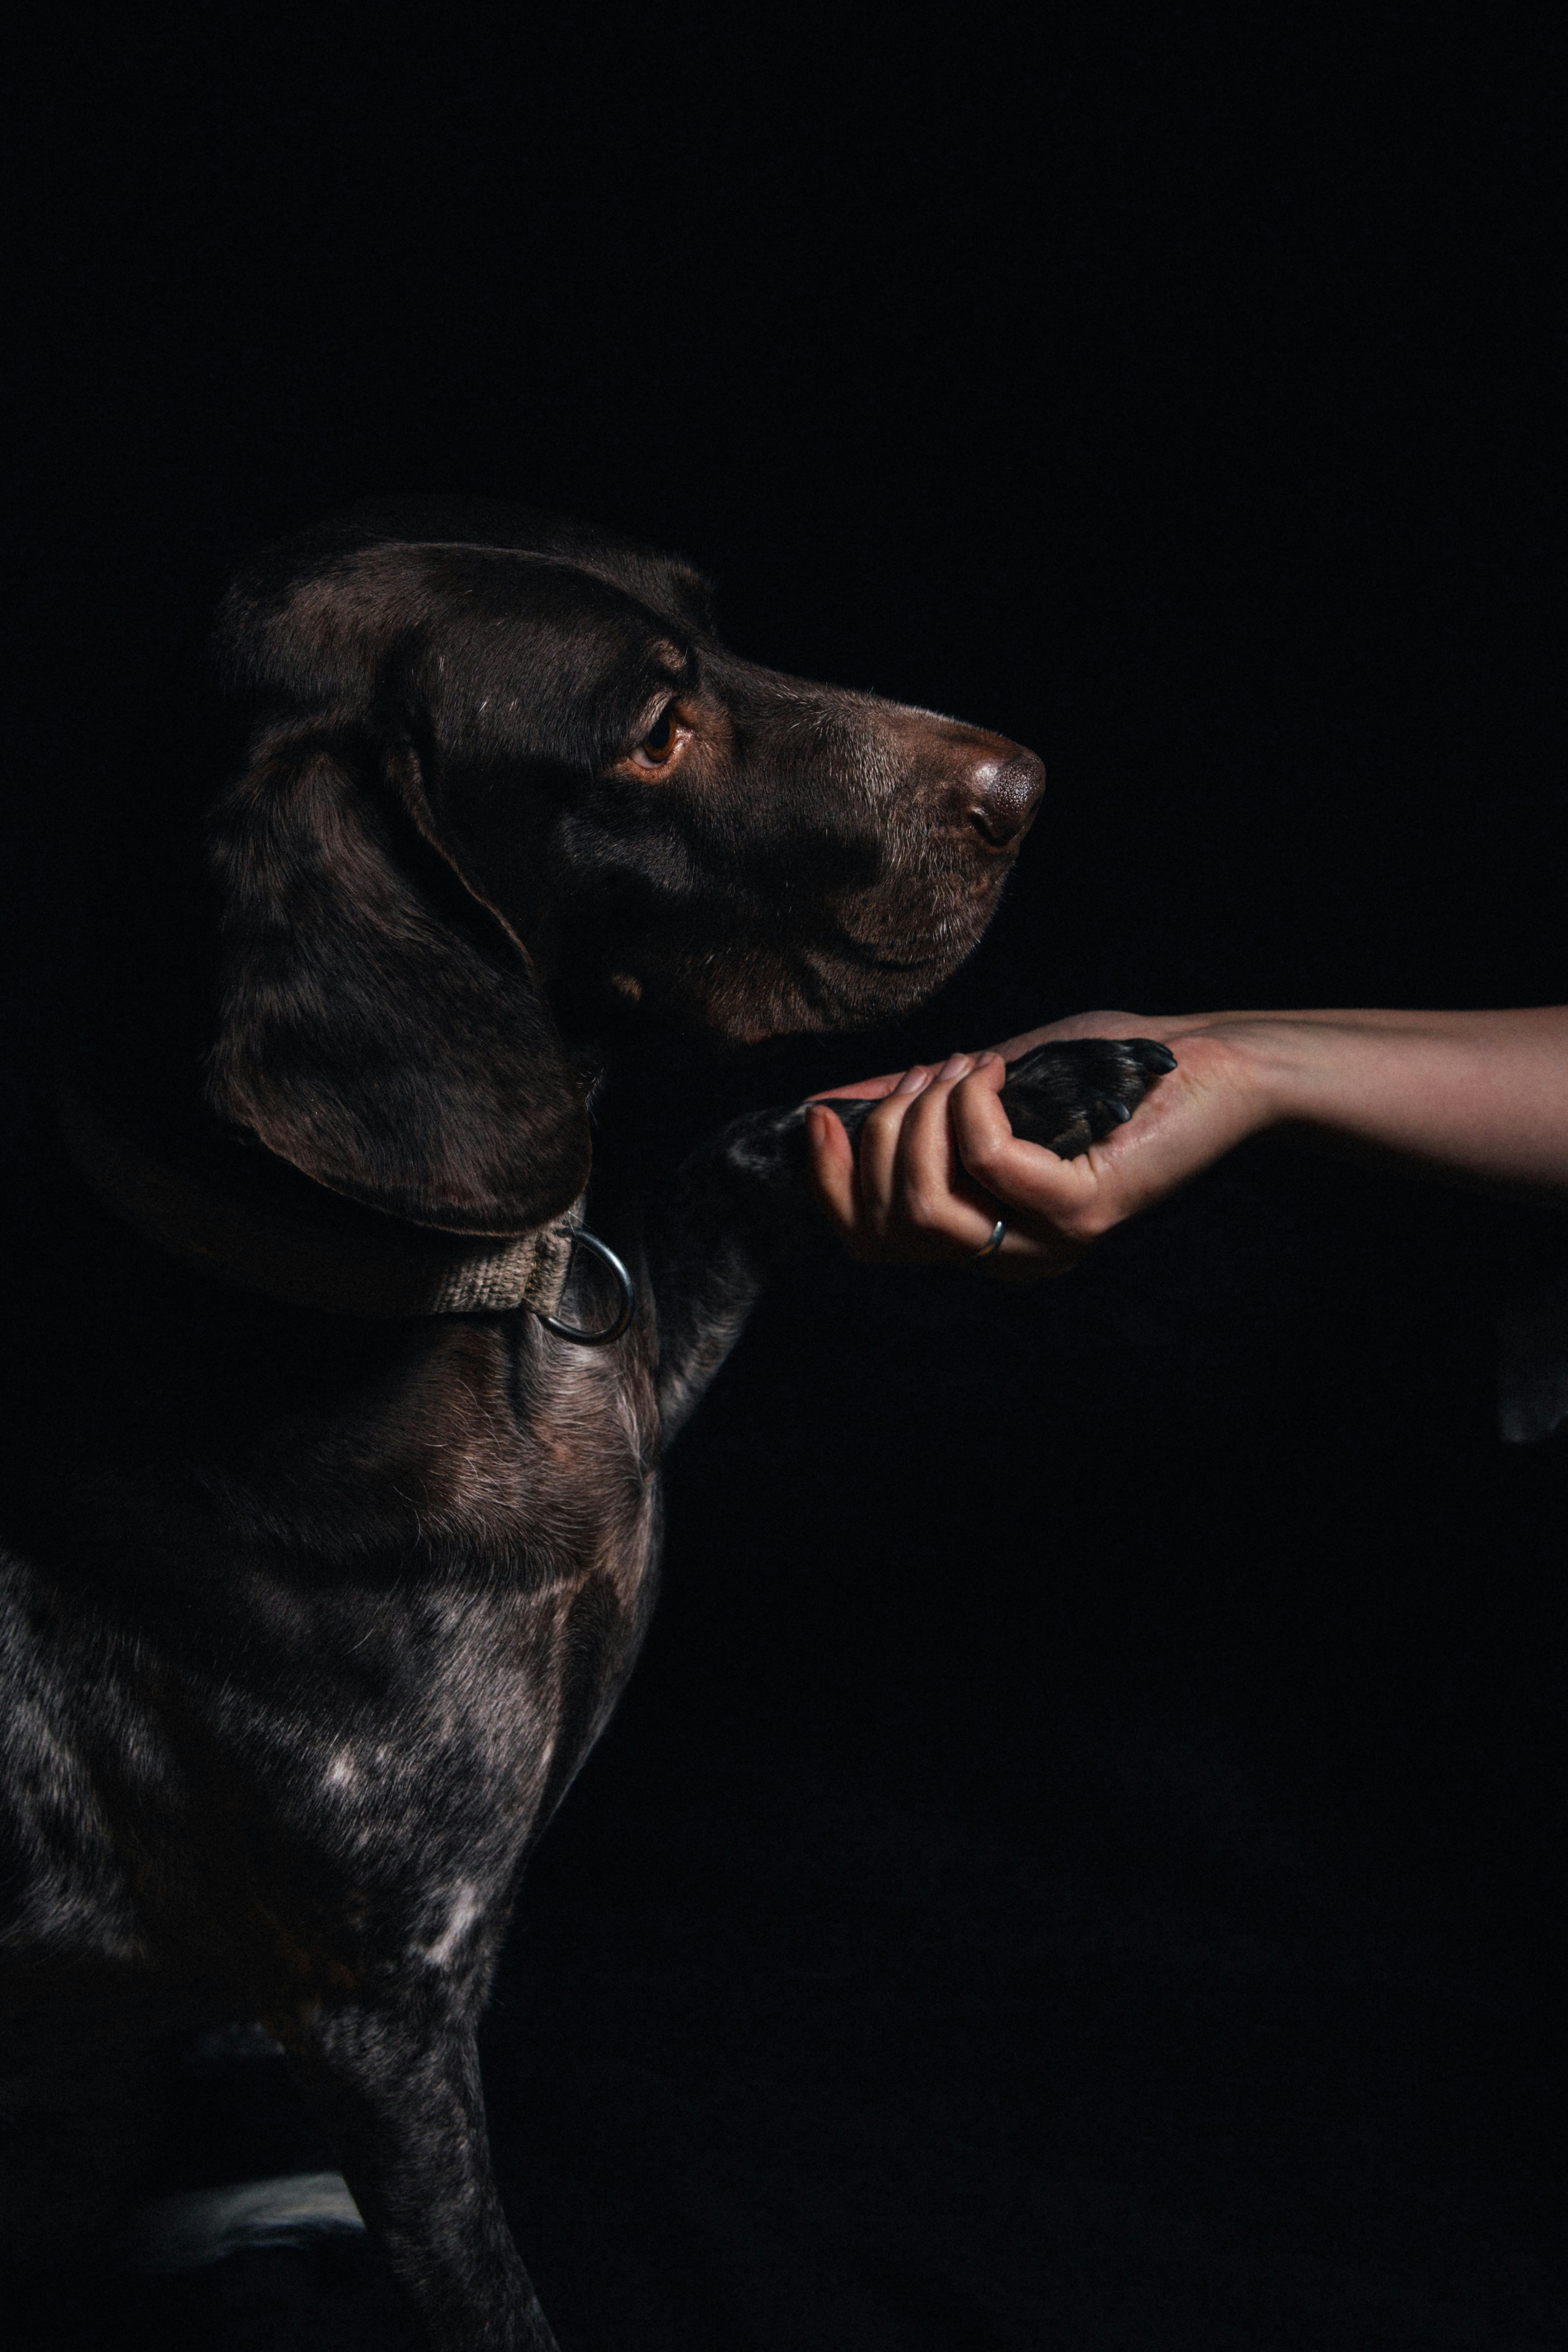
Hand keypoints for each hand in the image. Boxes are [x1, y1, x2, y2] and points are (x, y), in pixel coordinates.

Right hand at [804, 1014, 1267, 1276]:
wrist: (1209, 1064)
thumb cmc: (1101, 1070)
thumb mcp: (983, 1087)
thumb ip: (908, 1107)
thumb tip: (822, 1108)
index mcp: (980, 1238)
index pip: (868, 1241)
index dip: (830, 1181)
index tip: (820, 1115)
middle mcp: (1009, 1257)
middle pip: (888, 1221)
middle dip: (885, 1131)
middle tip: (930, 1071)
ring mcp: (1044, 1242)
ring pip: (926, 1201)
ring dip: (926, 1115)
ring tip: (966, 1066)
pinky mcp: (1078, 1212)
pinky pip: (985, 1159)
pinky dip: (972, 1102)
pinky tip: (996, 1068)